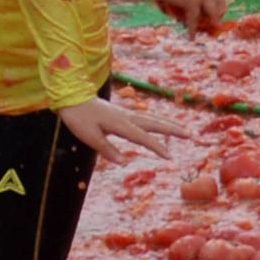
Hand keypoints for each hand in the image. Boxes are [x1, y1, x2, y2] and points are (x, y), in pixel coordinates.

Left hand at [59, 97, 179, 158]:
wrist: (70, 97)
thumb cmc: (78, 118)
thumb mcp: (88, 136)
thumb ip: (106, 149)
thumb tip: (123, 162)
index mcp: (119, 123)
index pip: (142, 137)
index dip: (157, 147)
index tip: (170, 157)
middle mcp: (126, 116)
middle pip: (154, 122)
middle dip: (172, 129)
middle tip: (190, 135)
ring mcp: (125, 113)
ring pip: (151, 118)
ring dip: (167, 123)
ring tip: (182, 129)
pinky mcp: (121, 113)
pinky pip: (144, 117)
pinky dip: (156, 120)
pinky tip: (159, 124)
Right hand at [155, 0, 227, 33]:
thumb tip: (171, 12)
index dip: (217, 0)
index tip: (217, 7)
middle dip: (221, 10)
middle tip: (218, 19)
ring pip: (211, 11)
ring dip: (212, 20)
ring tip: (213, 28)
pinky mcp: (192, 3)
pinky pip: (193, 19)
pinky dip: (192, 29)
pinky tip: (191, 37)